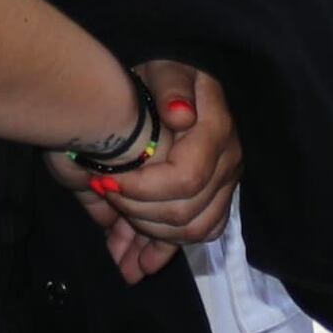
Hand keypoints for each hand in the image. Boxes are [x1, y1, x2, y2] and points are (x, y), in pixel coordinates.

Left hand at [59, 58, 242, 282]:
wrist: (176, 81)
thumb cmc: (164, 71)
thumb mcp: (164, 68)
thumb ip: (171, 88)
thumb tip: (180, 115)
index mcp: (216, 130)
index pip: (185, 178)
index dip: (142, 189)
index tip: (106, 181)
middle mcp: (228, 163)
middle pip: (186, 213)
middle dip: (138, 213)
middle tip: (104, 196)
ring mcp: (225, 184)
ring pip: (192, 231)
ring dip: (148, 238)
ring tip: (114, 235)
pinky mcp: (217, 199)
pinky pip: (197, 236)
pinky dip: (163, 251)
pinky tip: (134, 264)